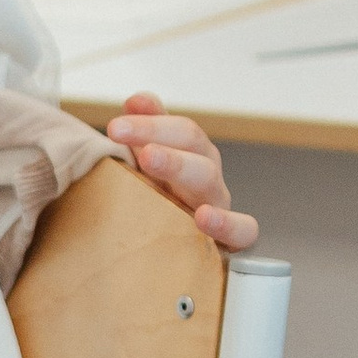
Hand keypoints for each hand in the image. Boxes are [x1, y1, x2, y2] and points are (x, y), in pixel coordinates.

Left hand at [105, 94, 258, 250]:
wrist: (179, 257)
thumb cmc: (164, 207)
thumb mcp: (151, 166)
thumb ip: (147, 130)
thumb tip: (135, 99)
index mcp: (191, 155)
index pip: (178, 129)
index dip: (149, 121)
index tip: (115, 124)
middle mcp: (207, 175)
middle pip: (193, 143)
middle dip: (155, 132)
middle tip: (118, 131)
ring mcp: (220, 205)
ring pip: (209, 178)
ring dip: (178, 164)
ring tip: (149, 158)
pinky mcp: (233, 240)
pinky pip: (243, 230)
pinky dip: (227, 222)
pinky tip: (203, 217)